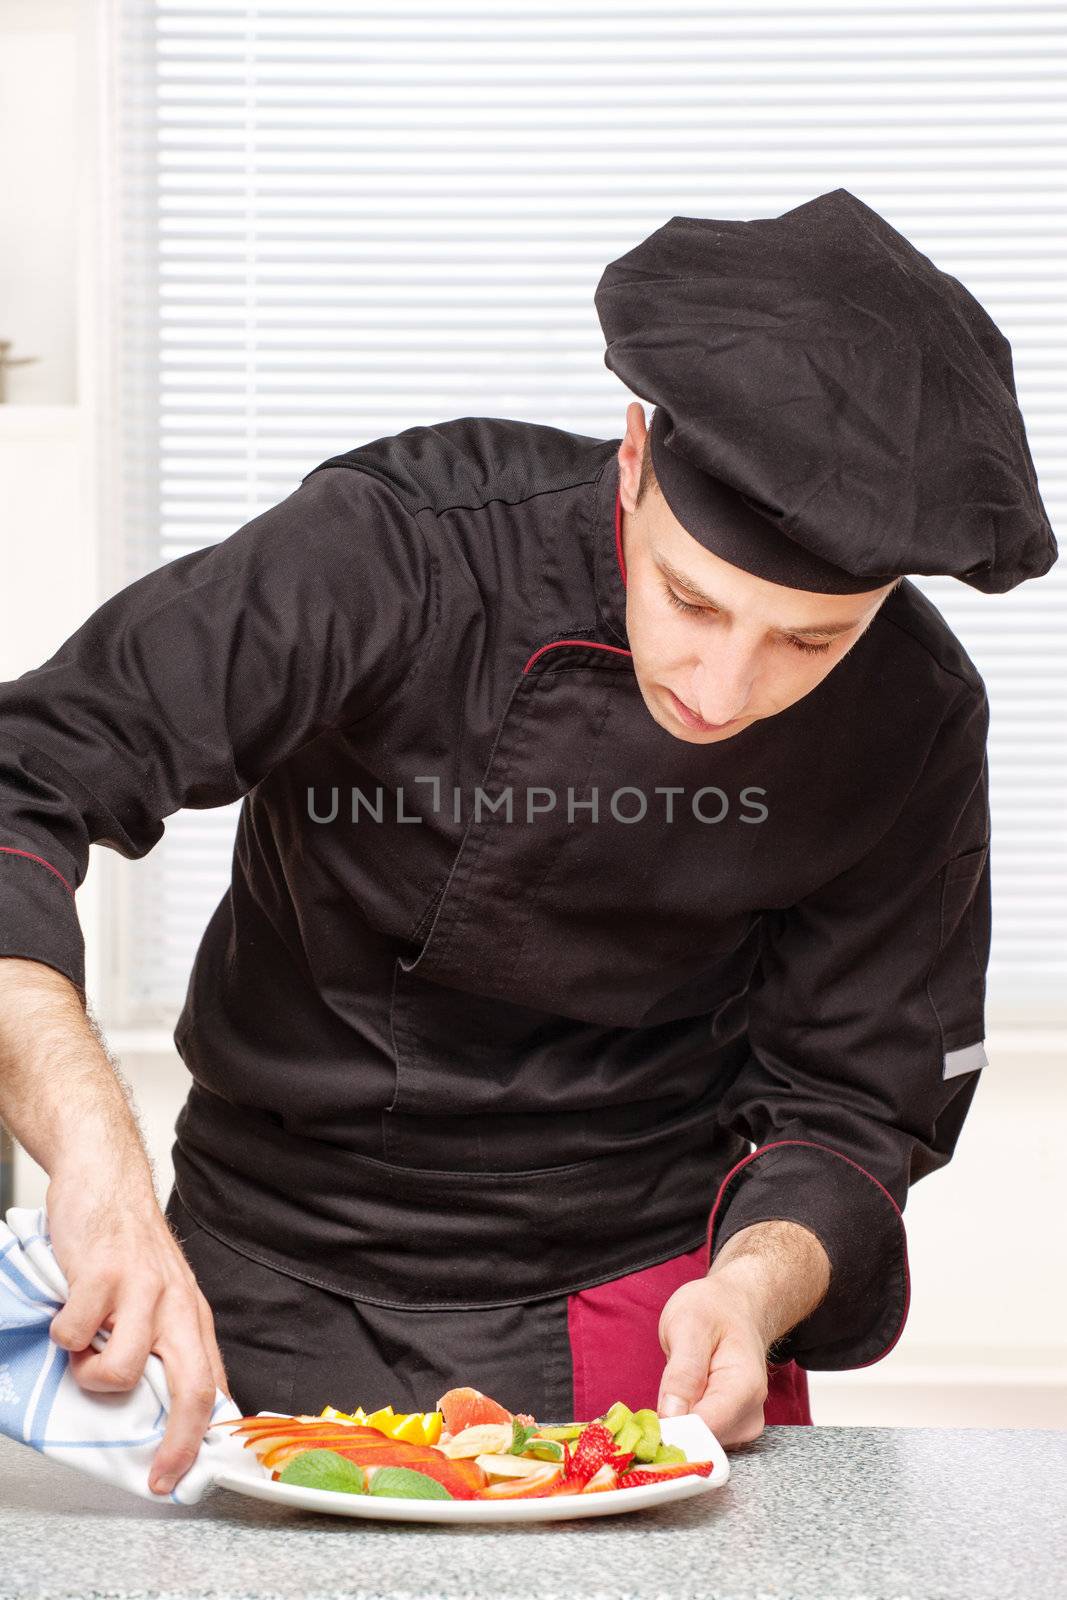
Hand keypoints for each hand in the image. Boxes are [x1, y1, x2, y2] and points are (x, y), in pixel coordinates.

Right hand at [45, 1169, 231, 1495]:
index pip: (211, 1386)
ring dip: (93, 1376)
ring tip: (82, 1351)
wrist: (105, 1178)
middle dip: (178, 1442)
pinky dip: (63, 1334)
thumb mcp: (161, 1296)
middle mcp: (176, 1306)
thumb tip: (161, 1406)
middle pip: (193, 1388)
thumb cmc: (127, 1244)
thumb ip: (164, 1343)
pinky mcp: (103, 1272)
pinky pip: (77, 1331)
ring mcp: (142, 1289)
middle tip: (156, 1474)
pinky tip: (66, 1314)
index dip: (202, 1439)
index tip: (183, 1477)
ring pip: (127, 1370)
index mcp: (191, 1316)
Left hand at [656, 1273, 769, 1448]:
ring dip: (675, 1427)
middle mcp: (750, 1415)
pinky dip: (682, 1427)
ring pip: (698, 1445)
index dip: (673, 1430)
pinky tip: (680, 1402)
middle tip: (656, 1398)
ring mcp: (742, 1427)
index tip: (647, 1425)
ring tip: (672, 1391)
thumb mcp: (689, 1326)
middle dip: (672, 1429)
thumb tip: (671, 1417)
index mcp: (744, 1388)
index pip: (707, 1430)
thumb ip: (682, 1372)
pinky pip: (699, 1440)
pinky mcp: (730, 1431)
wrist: (733, 1307)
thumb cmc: (712, 1310)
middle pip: (701, 1443)